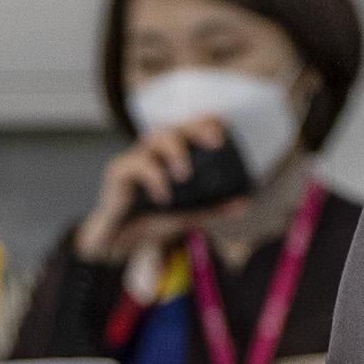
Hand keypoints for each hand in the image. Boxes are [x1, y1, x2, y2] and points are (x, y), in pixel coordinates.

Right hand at [75, 119, 238, 265]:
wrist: (124, 240)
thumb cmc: (156, 217)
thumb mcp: (190, 214)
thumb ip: (215, 208)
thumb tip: (245, 204)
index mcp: (173, 154)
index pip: (191, 128)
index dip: (207, 122)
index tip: (225, 127)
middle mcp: (155, 150)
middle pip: (176, 126)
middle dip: (196, 128)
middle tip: (215, 142)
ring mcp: (137, 157)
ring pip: (155, 138)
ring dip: (174, 151)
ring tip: (185, 173)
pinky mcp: (118, 171)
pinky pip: (134, 164)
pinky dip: (152, 176)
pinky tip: (164, 194)